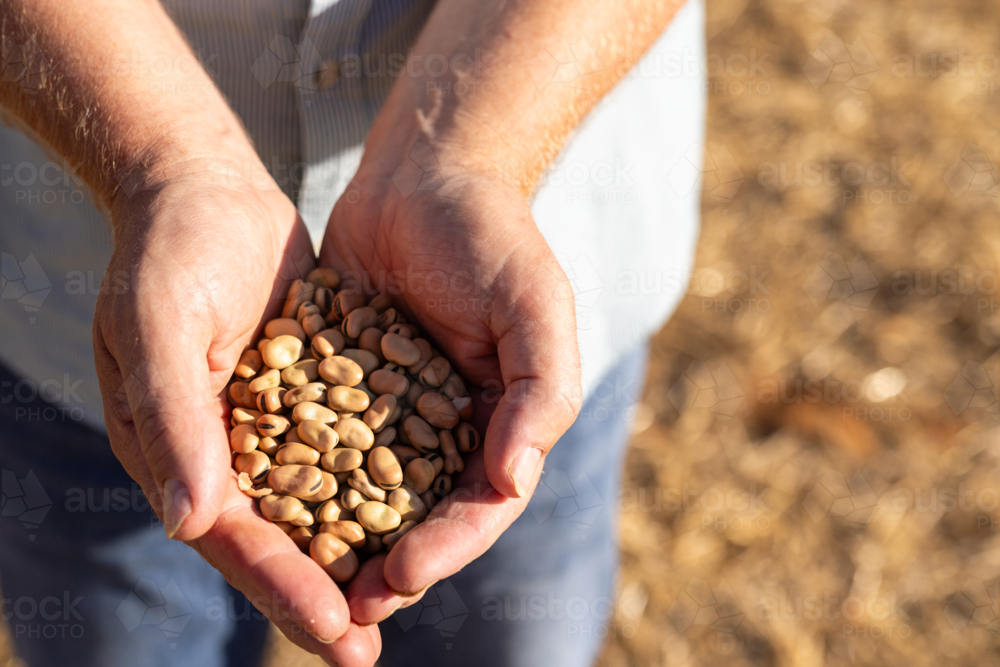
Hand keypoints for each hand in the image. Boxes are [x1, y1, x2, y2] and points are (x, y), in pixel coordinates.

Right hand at [92, 162, 380, 665]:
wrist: (204, 191)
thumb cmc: (166, 252)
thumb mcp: (158, 324)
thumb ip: (174, 419)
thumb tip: (193, 524)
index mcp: (175, 452)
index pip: (234, 537)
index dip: (283, 587)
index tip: (339, 630)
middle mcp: (223, 452)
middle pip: (280, 538)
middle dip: (324, 594)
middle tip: (369, 649)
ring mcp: (269, 425)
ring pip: (318, 504)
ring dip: (358, 549)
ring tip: (406, 593)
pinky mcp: (310, 393)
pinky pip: (344, 449)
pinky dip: (374, 482)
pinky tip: (421, 507)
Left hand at [319, 148, 582, 622]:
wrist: (423, 175)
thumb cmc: (492, 236)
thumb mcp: (535, 305)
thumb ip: (539, 391)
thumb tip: (512, 481)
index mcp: (503, 424)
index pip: (481, 505)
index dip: (448, 547)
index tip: (403, 575)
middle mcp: (447, 430)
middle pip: (419, 516)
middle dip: (387, 564)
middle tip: (347, 607)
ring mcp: (389, 411)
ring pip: (362, 491)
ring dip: (336, 539)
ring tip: (301, 580)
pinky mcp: (336, 385)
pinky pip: (314, 440)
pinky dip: (295, 477)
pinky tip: (259, 504)